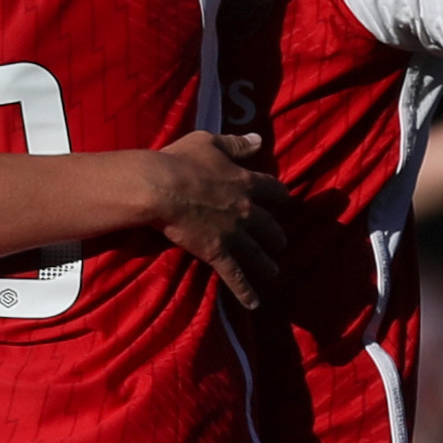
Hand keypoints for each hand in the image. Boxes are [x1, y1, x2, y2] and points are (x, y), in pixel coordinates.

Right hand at [149, 131, 284, 307]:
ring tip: (274, 272)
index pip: (273, 189)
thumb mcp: (209, 142)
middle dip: (276, 235)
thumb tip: (259, 139)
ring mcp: (234, 234)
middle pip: (270, 225)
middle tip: (280, 243)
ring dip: (267, 264)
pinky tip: (254, 303)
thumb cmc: (180, 160)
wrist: (160, 187)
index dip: (278, 195)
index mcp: (246, 182)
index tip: (282, 200)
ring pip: (258, 253)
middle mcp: (247, 210)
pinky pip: (236, 276)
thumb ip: (236, 144)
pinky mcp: (217, 253)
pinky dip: (246, 291)